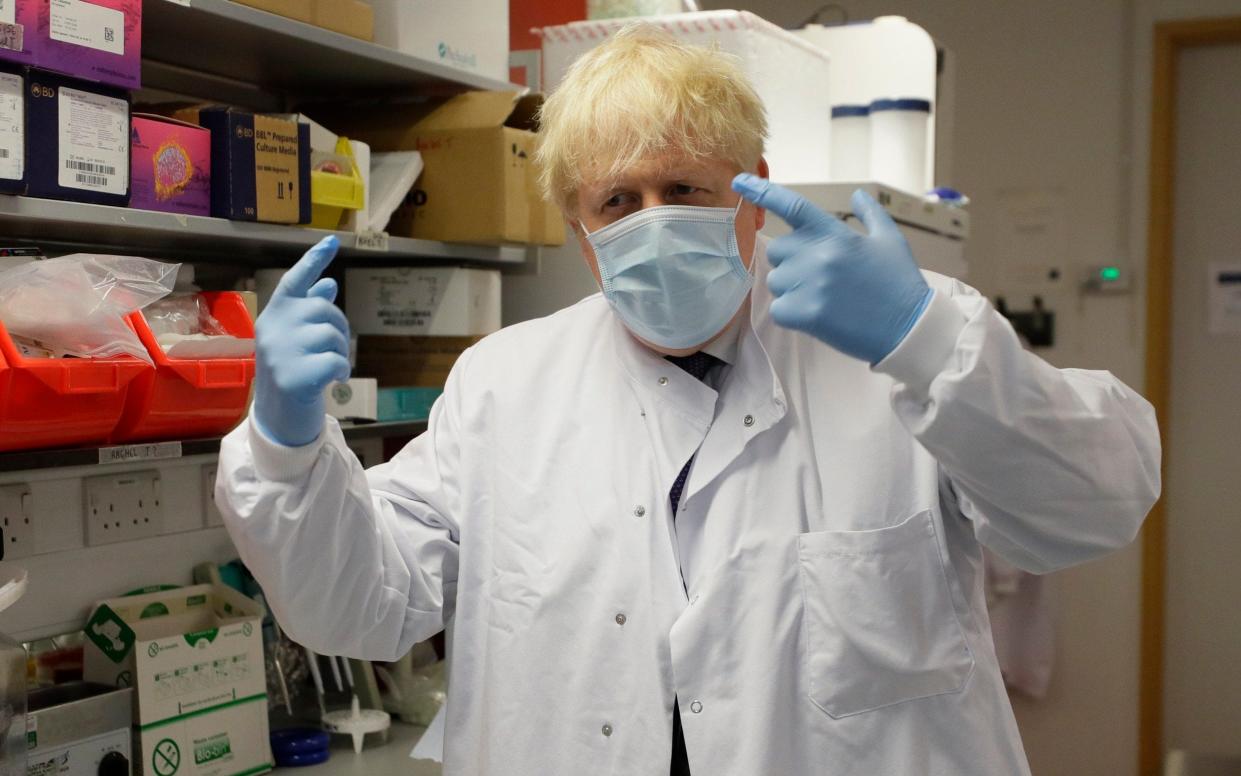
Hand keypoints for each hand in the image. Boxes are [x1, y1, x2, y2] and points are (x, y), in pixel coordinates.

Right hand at [253, 235, 351, 446]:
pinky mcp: (294, 376)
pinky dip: (342, 371)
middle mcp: (273, 329)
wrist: (278, 419)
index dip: (314, 260)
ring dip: (341, 352)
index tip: (332, 241)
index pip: (294, 281)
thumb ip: (310, 311)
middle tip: (332, 349)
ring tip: (329, 367)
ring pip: (332, 334)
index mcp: (272, 316)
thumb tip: (328, 284)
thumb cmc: (292, 374)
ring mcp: (280, 352)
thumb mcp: (297, 339)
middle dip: (338, 327)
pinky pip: (336, 361)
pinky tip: (334, 380)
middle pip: (323, 309)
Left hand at [732, 174, 931, 363]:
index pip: (792, 205)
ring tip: (824, 298)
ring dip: (792, 290)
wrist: (908, 328)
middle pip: (777, 251)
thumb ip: (871, 214)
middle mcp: (819, 254)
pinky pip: (779, 309)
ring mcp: (811, 284)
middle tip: (820, 278)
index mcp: (835, 233)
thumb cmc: (899, 283)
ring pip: (776, 282)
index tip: (738, 182)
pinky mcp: (806, 313)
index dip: (762, 191)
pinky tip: (818, 316)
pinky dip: (792, 315)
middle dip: (792, 262)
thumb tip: (858, 195)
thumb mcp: (890, 240)